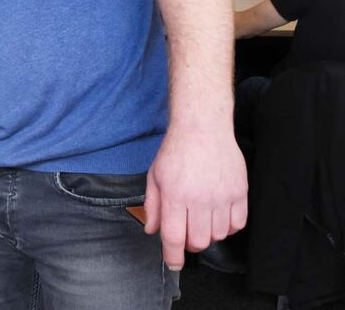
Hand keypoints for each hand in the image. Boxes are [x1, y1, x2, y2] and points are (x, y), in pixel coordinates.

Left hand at [144, 125, 247, 270]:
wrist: (202, 128)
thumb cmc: (176, 151)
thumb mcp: (155, 176)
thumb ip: (153, 206)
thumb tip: (152, 230)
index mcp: (176, 195)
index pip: (174, 236)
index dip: (172, 256)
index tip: (173, 263)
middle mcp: (200, 199)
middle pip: (199, 241)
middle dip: (190, 244)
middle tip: (185, 233)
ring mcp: (222, 197)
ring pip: (218, 235)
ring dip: (208, 234)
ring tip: (200, 220)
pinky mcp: (239, 192)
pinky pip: (238, 224)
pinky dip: (228, 227)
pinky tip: (218, 217)